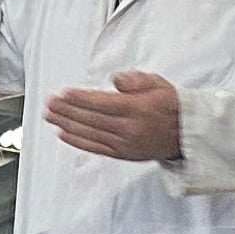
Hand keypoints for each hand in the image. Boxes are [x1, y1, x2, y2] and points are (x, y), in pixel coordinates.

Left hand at [43, 69, 184, 162]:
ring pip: (90, 133)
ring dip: (67, 124)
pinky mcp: (122, 154)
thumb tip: (116, 79)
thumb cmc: (169, 105)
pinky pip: (96, 147)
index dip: (81, 98)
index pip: (102, 103)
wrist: (184, 134)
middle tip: (49, 103)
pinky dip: (78, 141)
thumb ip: (136, 80)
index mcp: (137, 109)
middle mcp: (129, 128)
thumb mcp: (158, 84)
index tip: (63, 93)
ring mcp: (124, 143)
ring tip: (50, 115)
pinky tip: (63, 133)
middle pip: (92, 118)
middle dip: (68, 110)